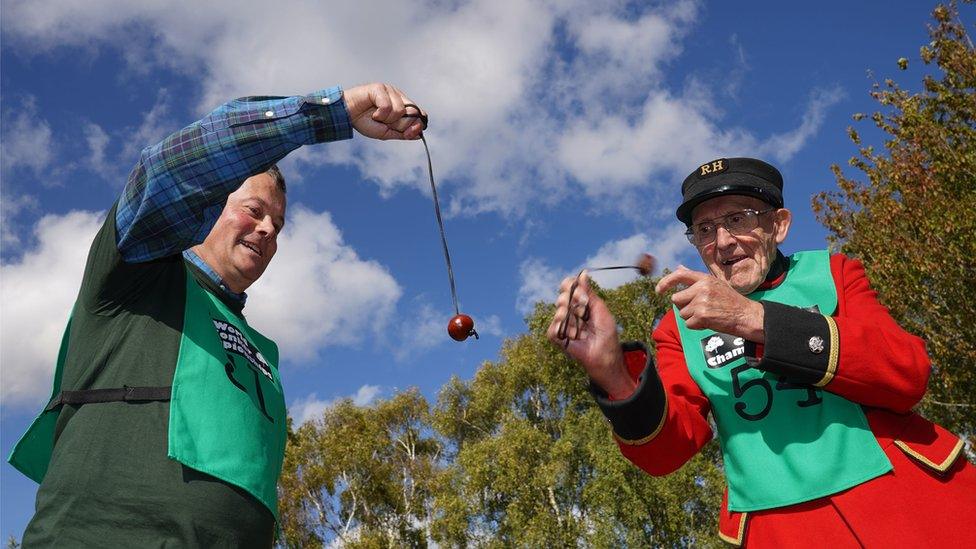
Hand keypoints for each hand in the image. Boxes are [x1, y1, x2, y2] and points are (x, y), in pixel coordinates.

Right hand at [343, 83, 426, 139]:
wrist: (347, 116)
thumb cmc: (365, 122)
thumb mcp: (387, 132)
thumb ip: (403, 133)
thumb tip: (419, 135)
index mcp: (402, 106)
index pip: (420, 114)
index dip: (417, 125)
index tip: (407, 133)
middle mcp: (399, 96)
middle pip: (413, 113)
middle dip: (399, 125)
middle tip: (385, 123)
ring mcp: (390, 91)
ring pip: (400, 110)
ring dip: (387, 119)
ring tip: (377, 117)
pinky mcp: (380, 88)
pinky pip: (388, 106)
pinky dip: (380, 114)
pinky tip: (373, 113)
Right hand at [546, 272, 636, 398]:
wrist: (605, 355)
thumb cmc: (606, 334)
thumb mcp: (601, 310)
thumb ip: (589, 292)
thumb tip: (583, 273)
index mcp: (580, 303)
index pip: (568, 287)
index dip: (570, 286)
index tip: (580, 291)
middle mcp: (569, 312)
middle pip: (562, 298)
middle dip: (574, 303)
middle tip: (585, 312)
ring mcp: (563, 324)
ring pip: (559, 312)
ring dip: (573, 320)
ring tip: (582, 330)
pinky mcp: (557, 338)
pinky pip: (553, 329)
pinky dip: (564, 331)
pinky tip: (573, 337)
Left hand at [655, 266, 764, 341]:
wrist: (746, 316)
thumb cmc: (730, 301)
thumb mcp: (714, 284)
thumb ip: (694, 278)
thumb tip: (678, 267)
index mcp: (705, 278)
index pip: (679, 275)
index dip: (665, 282)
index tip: (658, 290)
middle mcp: (702, 288)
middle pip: (676, 299)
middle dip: (684, 306)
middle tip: (700, 309)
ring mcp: (701, 302)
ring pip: (682, 313)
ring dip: (691, 317)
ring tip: (708, 314)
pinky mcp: (702, 315)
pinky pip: (688, 324)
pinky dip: (696, 326)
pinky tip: (709, 321)